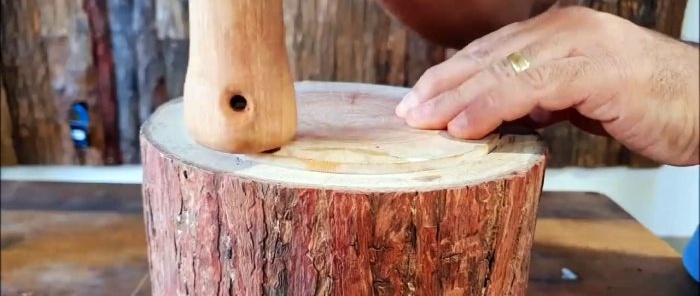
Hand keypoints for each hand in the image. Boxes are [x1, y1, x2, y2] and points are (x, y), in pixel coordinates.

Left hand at [395, 6, 699, 165]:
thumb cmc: (646, 102)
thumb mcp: (582, 95)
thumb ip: (543, 96)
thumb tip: (510, 112)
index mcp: (556, 32)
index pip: (488, 52)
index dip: (449, 76)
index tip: (417, 101)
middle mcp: (562, 29)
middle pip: (485, 56)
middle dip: (440, 86)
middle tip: (407, 112)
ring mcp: (579, 45)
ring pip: (500, 70)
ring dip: (455, 97)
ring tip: (422, 121)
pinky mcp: (595, 70)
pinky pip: (529, 89)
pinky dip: (490, 107)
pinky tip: (462, 126)